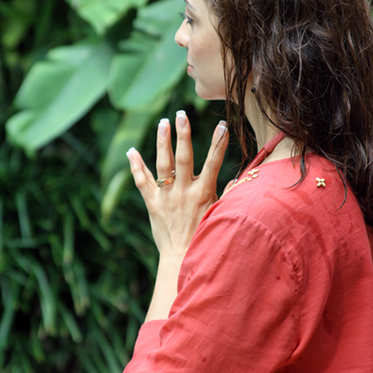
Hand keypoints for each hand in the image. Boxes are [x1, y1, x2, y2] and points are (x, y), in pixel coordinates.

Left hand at [126, 111, 228, 265]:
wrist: (180, 258)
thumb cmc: (204, 237)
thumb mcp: (219, 215)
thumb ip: (228, 195)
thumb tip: (240, 180)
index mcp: (203, 194)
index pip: (213, 163)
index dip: (218, 143)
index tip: (222, 126)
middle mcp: (183, 192)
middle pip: (183, 158)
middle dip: (183, 134)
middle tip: (181, 114)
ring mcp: (165, 197)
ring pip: (162, 164)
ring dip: (162, 141)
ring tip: (163, 122)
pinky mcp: (152, 203)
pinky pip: (142, 181)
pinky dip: (136, 166)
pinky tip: (132, 151)